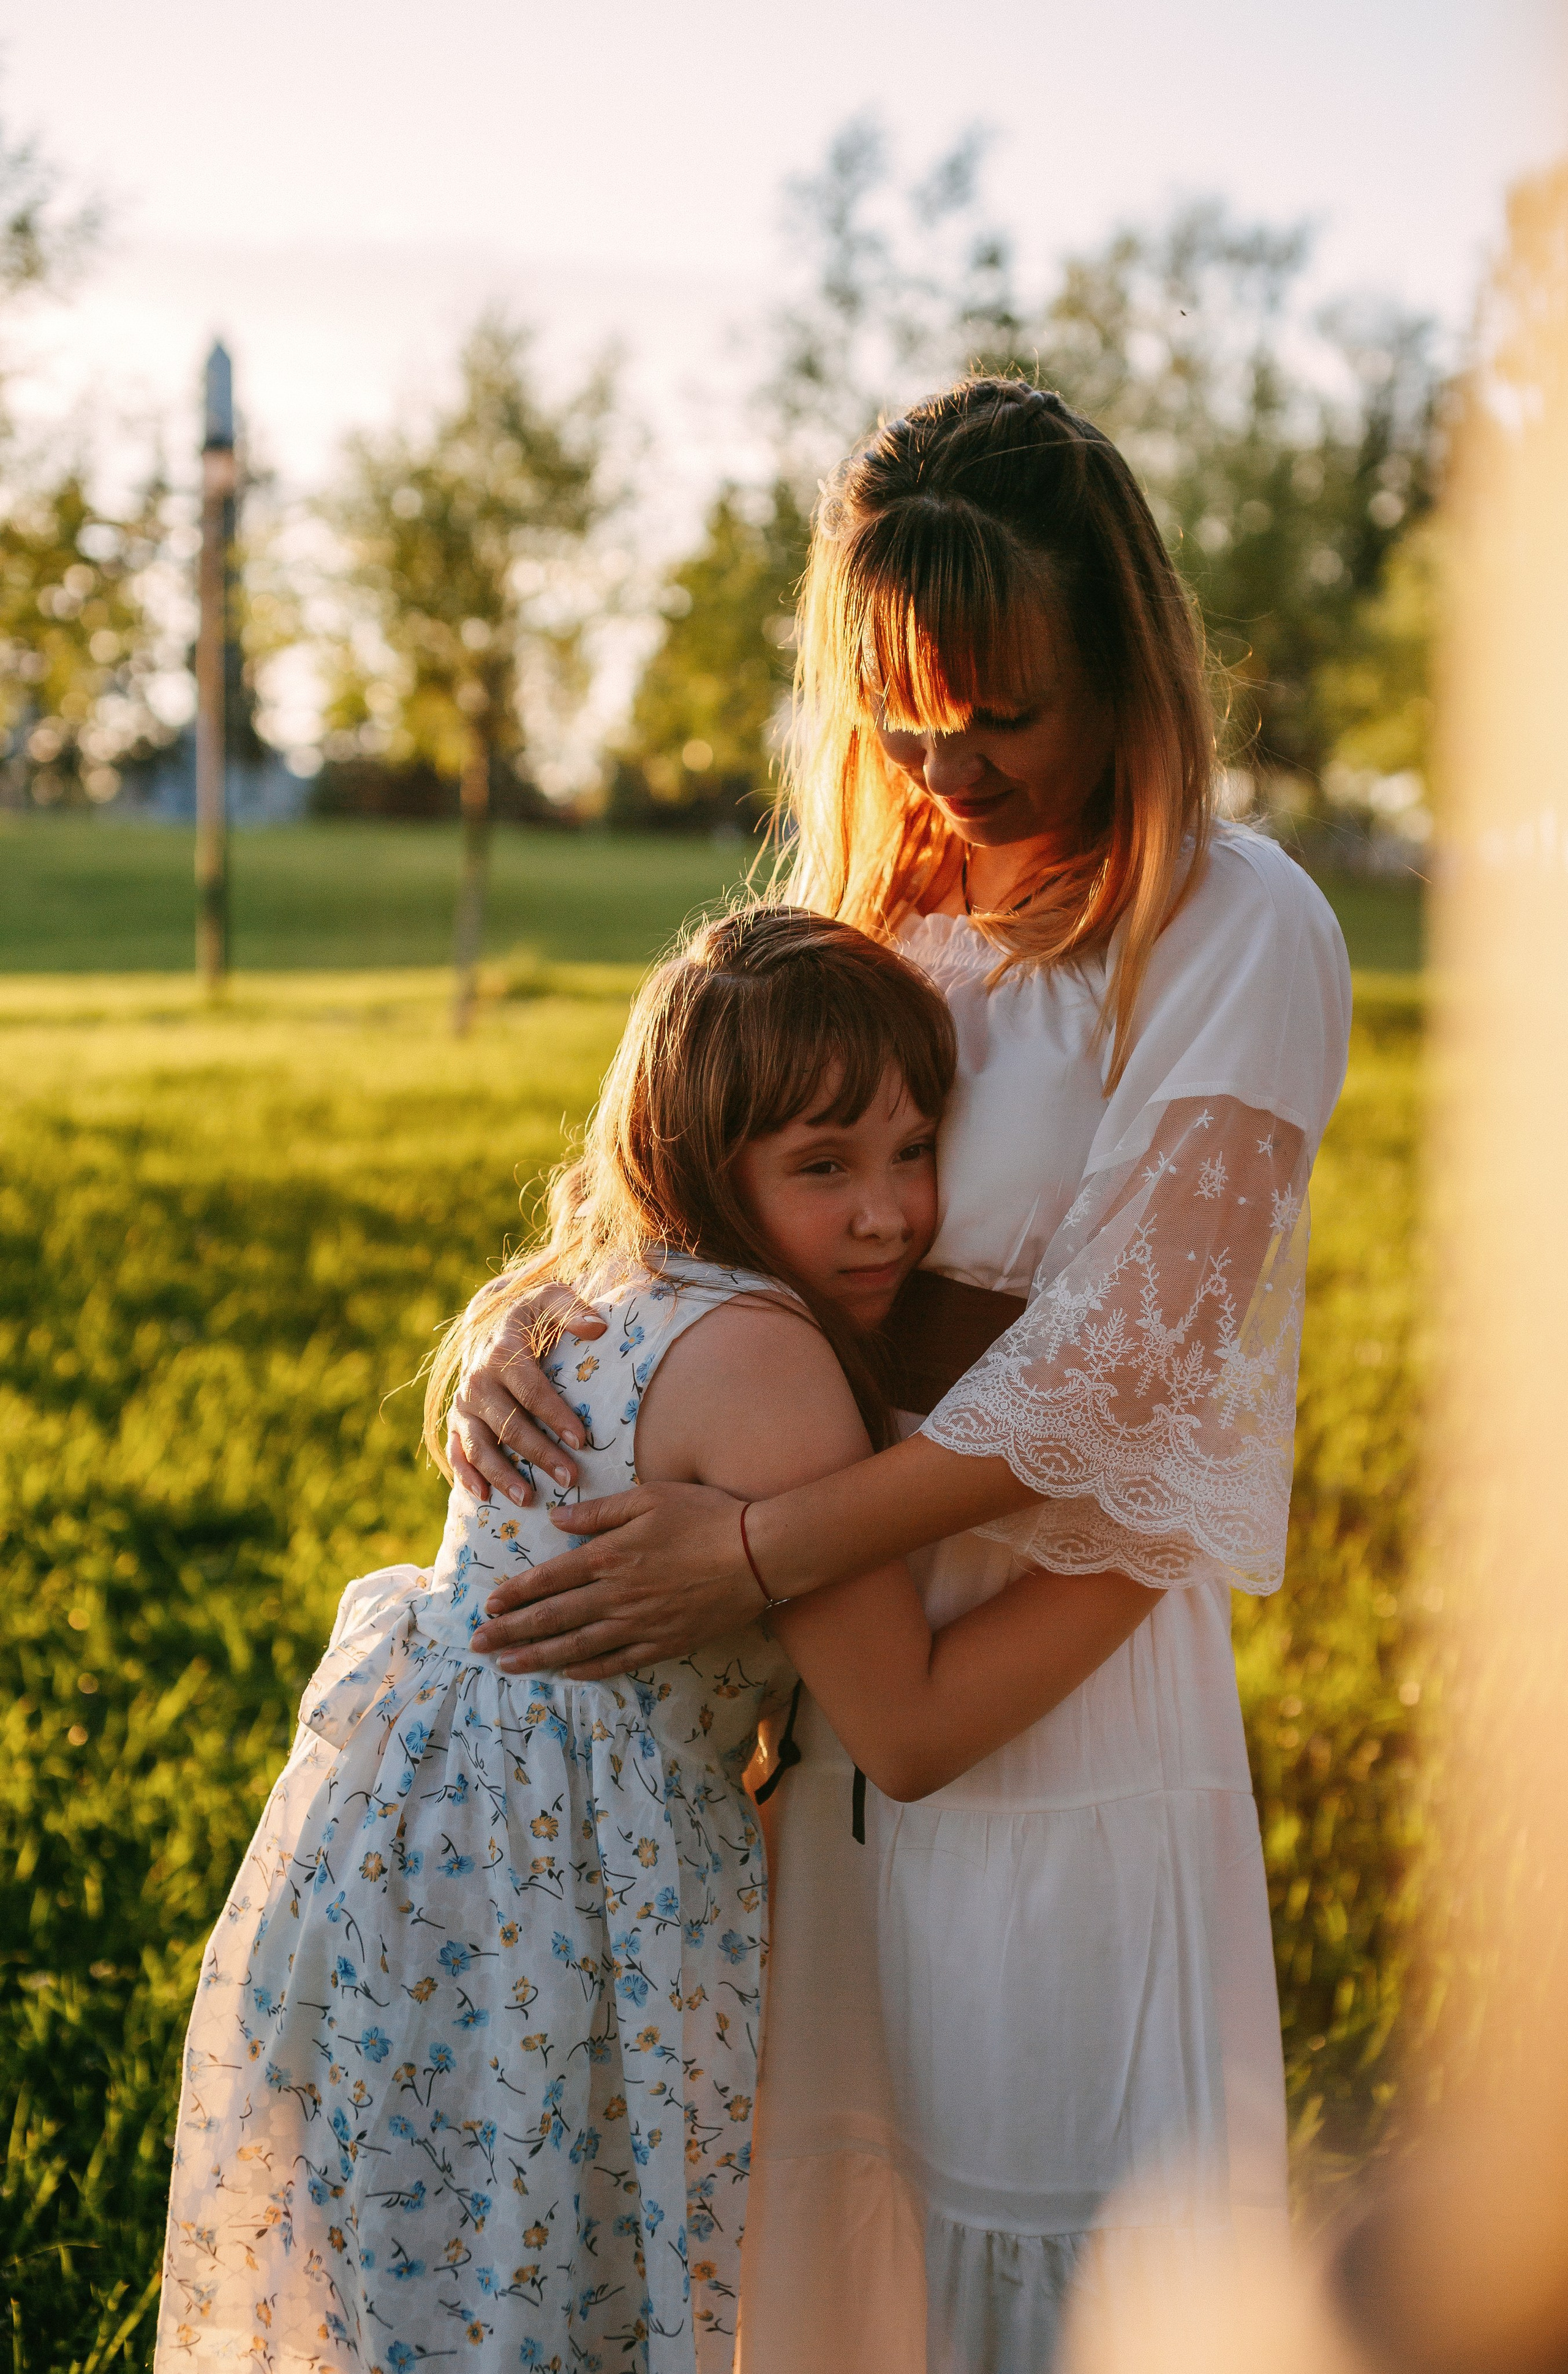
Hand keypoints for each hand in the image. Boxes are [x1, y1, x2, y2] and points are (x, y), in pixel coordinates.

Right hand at [446, 1285, 605, 1503]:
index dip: (555, 1415)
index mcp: (502, 1352)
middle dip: (539, 1453)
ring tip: (528, 1500)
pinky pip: (457, 1452)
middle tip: (571, 1478)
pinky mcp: (457, 1421)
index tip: (582, 1439)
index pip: (530, 1390)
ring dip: (502, 1475)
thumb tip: (597, 1327)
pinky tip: (484, 1498)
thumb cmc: (533, 1316)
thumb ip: (572, 1309)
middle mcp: (477, 1381)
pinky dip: (466, 1476)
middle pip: (508, 1424)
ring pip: (479, 1445)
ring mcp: (464, 1405)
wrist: (492, 1320)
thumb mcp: (551, 1299)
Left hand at [468, 1482, 763, 1677]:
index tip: (489, 1605)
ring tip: (507, 1666)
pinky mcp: (664, 1642)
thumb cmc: (705, 1515)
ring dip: (538, 1657)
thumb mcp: (650, 1497)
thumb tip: (557, 1522)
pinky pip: (618, 1661)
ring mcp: (640, 1623)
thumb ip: (600, 1513)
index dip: (516, 1594)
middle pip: (553, 1617)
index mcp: (611, 1555)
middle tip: (477, 1645)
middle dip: (511, 1632)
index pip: (550, 1579)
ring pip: (578, 1646)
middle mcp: (618, 1594)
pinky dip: (588, 1670)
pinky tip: (566, 1674)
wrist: (758, 1553)